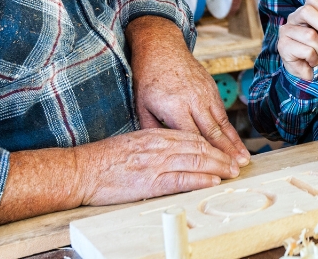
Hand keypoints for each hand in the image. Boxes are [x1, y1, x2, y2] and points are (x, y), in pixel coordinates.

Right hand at [75, 129, 239, 205]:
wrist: (81, 170)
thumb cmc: (102, 159)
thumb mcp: (133, 143)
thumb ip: (154, 145)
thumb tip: (172, 152)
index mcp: (154, 135)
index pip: (191, 137)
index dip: (211, 144)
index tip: (223, 151)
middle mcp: (159, 146)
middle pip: (198, 147)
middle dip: (220, 156)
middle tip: (235, 163)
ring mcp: (155, 163)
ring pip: (195, 161)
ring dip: (217, 167)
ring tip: (231, 173)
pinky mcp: (150, 181)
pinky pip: (181, 179)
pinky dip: (199, 180)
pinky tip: (212, 181)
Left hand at [127, 16, 249, 165]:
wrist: (162, 48)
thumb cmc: (148, 78)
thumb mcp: (142, 106)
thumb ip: (153, 130)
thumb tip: (163, 151)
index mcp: (174, 106)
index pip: (192, 137)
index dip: (205, 155)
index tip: (213, 170)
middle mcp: (194, 100)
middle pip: (212, 131)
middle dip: (226, 152)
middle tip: (238, 169)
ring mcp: (205, 93)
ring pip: (222, 122)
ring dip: (234, 141)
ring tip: (244, 158)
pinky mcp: (211, 88)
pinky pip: (222, 112)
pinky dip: (230, 128)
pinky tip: (236, 141)